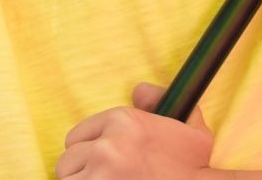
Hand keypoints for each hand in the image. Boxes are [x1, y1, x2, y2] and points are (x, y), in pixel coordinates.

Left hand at [55, 82, 214, 178]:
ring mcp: (100, 172)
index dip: (91, 150)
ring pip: (67, 176)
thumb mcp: (191, 130)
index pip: (79, 135)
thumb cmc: (194, 171)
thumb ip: (163, 100)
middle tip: (105, 178)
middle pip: (70, 157)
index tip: (104, 162)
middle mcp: (108, 144)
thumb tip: (139, 91)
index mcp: (123, 121)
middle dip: (84, 169)